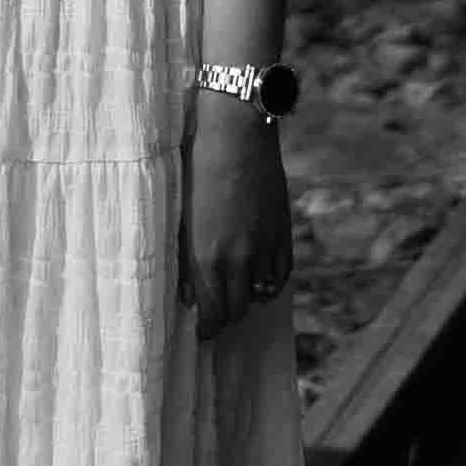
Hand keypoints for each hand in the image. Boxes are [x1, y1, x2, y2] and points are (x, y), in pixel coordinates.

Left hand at [184, 98, 290, 335]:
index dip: (208, 329)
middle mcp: (239, 259)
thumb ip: (186, 259)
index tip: (202, 331)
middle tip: (216, 314)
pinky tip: (261, 279)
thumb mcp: (183, 217)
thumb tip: (190, 294)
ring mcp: (265, 247)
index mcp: (207, 257)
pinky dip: (271, 282)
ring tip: (237, 294)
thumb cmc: (196, 169)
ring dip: (248, 299)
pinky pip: (281, 275)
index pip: (213, 314)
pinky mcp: (283, 232)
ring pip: (261, 295)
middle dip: (226, 316)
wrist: (237, 134)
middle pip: (237, 310)